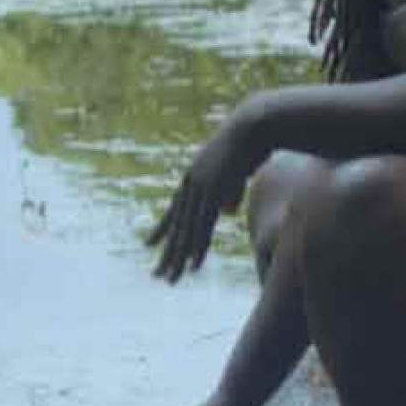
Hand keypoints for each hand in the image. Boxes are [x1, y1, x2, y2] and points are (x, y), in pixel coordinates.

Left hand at [147, 101, 267, 281]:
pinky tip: (193, 265)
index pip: (175, 210)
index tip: (149, 244)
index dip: (162, 229)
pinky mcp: (214, 193)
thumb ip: (228, 193)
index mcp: (194, 178)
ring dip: (179, 258)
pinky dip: (198, 248)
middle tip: (158, 275)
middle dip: (168, 253)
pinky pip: (203, 227)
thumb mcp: (236, 172)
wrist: (256, 126)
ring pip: (187, 231)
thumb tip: (226, 211)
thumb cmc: (251, 144)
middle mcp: (192, 185)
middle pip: (177, 226)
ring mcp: (201, 189)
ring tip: (171, 279)